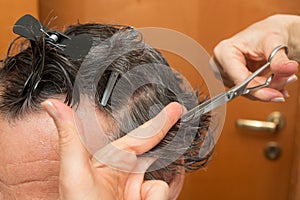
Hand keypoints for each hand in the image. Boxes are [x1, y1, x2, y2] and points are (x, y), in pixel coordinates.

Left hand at [41, 99, 183, 199]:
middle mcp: (126, 172)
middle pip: (156, 155)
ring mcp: (137, 189)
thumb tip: (53, 105)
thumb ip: (70, 137)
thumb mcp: (74, 172)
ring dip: (155, 190)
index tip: (174, 109)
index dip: (159, 122)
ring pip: (161, 178)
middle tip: (178, 141)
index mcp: (110, 160)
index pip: (139, 136)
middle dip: (167, 151)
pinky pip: (162, 194)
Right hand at [212, 14, 298, 100]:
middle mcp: (221, 64)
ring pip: (247, 92)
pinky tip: (276, 82)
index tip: (276, 94)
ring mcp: (225, 74)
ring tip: (283, 77)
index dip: (258, 89)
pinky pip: (249, 92)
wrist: (269, 34)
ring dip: (268, 88)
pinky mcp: (232, 80)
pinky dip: (265, 89)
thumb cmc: (266, 33)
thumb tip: (289, 69)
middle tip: (287, 80)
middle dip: (267, 88)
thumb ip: (280, 59)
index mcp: (224, 52)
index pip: (239, 79)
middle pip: (243, 88)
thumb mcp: (274, 42)